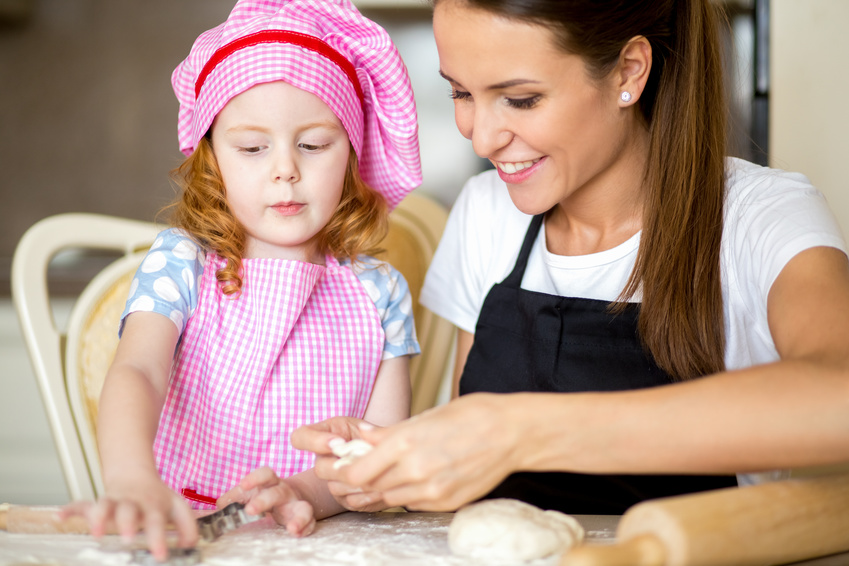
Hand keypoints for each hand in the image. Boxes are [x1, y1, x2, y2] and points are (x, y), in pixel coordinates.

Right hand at [61, 470, 196, 561]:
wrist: (134, 474)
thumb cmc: (157, 497)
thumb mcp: (177, 507)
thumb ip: (187, 526)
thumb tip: (190, 544)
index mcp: (152, 504)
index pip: (157, 521)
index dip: (159, 538)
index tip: (160, 556)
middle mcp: (132, 502)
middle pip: (129, 510)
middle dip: (127, 523)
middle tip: (128, 538)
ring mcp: (113, 501)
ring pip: (104, 506)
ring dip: (99, 517)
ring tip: (95, 532)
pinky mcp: (96, 504)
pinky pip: (81, 504)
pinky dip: (70, 509)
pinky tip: (60, 517)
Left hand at [217, 467, 314, 536]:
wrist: (291, 496)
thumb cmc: (265, 493)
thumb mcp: (250, 492)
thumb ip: (234, 497)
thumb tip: (219, 506)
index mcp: (270, 483)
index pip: (265, 474)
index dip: (255, 478)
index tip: (243, 485)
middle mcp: (285, 492)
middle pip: (278, 492)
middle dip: (265, 501)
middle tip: (250, 511)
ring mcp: (296, 504)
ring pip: (303, 507)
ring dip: (298, 517)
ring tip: (291, 528)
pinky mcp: (305, 518)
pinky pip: (310, 522)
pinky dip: (305, 528)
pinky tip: (298, 534)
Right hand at [291, 417, 389, 511]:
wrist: (391, 460)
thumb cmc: (379, 441)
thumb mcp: (373, 428)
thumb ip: (368, 430)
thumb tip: (365, 432)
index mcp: (326, 435)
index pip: (300, 437)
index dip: (314, 441)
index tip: (338, 442)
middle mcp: (323, 460)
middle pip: (319, 468)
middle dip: (343, 467)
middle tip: (365, 462)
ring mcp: (332, 482)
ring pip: (336, 487)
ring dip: (359, 481)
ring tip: (379, 473)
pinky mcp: (346, 500)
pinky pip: (351, 501)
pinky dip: (368, 494)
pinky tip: (382, 487)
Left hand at [335, 393, 521, 510]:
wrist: (512, 433)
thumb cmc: (472, 415)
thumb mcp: (427, 415)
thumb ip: (391, 433)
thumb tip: (364, 438)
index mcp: (407, 442)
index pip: (359, 470)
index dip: (345, 471)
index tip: (340, 466)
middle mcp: (416, 470)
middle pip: (372, 487)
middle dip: (358, 481)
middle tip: (351, 474)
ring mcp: (432, 491)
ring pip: (391, 498)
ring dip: (382, 488)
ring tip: (382, 474)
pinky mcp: (446, 503)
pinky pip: (413, 503)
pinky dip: (405, 493)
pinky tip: (410, 480)